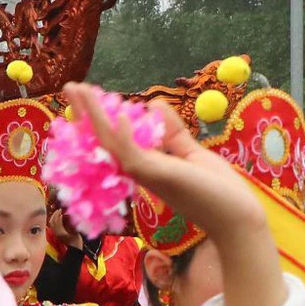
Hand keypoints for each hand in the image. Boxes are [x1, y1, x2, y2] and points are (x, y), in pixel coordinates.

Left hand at [48, 207, 81, 250]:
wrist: (75, 249)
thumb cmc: (77, 241)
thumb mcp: (76, 232)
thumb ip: (71, 224)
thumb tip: (67, 216)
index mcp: (61, 232)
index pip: (57, 221)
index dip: (58, 215)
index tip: (62, 210)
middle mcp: (56, 233)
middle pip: (52, 222)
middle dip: (55, 215)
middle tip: (59, 210)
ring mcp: (56, 234)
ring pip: (51, 224)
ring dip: (54, 217)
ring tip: (58, 212)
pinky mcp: (57, 235)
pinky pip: (53, 226)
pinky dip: (54, 221)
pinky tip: (58, 218)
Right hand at [70, 84, 264, 242]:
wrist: (236, 218)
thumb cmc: (216, 190)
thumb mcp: (190, 151)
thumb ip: (171, 131)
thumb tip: (151, 104)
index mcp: (146, 164)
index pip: (115, 137)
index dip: (99, 116)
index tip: (86, 94)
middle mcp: (139, 170)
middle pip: (103, 139)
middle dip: (86, 112)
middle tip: (69, 87)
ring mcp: (146, 174)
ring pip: (111, 143)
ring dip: (94, 115)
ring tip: (79, 90)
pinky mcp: (158, 177)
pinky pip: (134, 155)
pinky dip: (126, 135)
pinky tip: (122, 114)